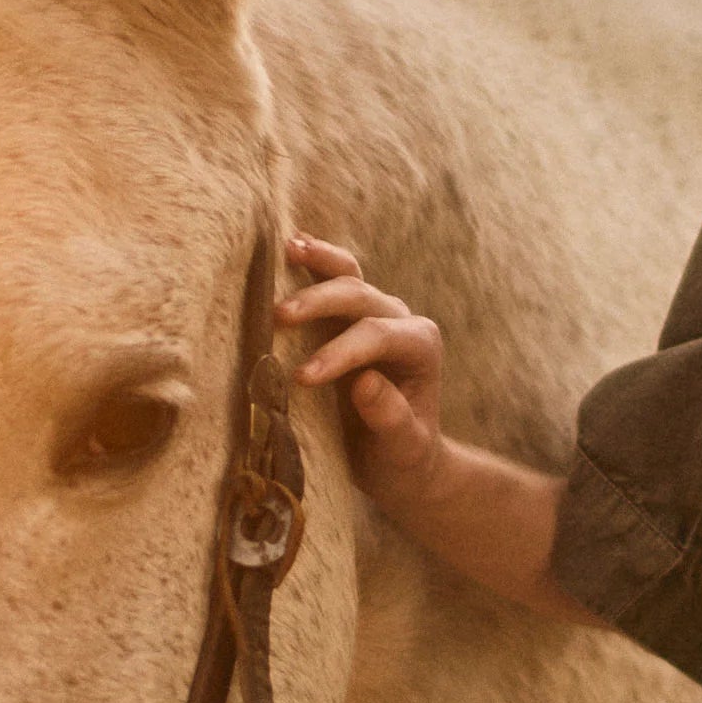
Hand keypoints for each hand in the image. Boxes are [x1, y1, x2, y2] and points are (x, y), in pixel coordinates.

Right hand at [276, 234, 447, 500]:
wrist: (399, 457)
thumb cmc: (401, 457)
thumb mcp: (403, 450)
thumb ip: (392, 419)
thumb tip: (366, 382)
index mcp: (421, 348)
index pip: (378, 337)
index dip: (341, 352)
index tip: (302, 377)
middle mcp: (402, 322)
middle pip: (361, 298)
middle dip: (320, 304)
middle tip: (279, 316)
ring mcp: (377, 312)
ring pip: (350, 275)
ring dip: (318, 263)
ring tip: (287, 249)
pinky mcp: (352, 314)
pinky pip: (336, 276)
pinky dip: (314, 262)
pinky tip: (290, 245)